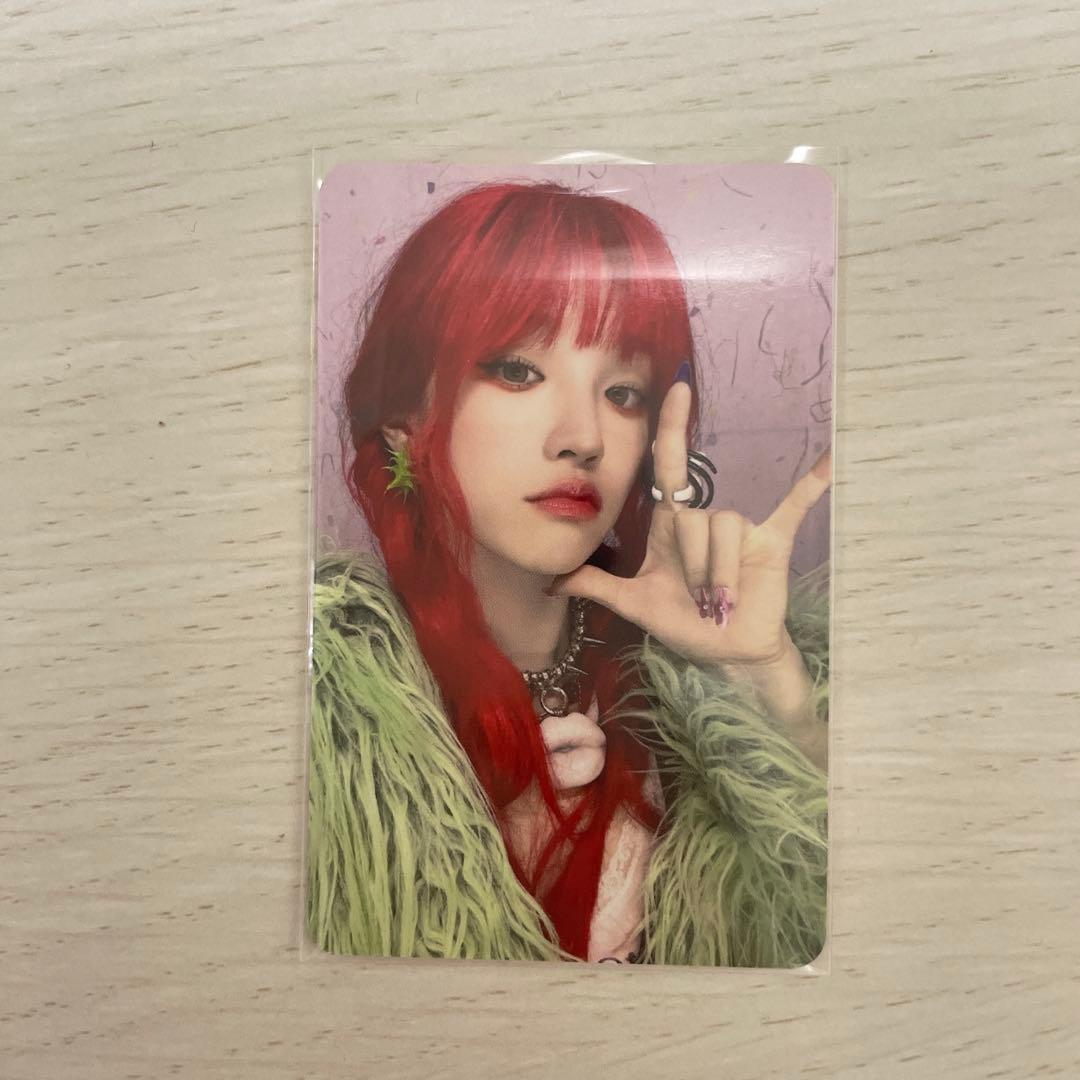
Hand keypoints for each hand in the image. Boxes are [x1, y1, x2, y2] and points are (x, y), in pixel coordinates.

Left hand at [546, 376, 831, 671]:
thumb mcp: (634, 604)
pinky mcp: (771, 541)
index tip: (676, 388)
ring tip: (721, 606)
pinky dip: (812, 485)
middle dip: (694, 568)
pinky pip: (792, 506)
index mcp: (672, 526)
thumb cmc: (683, 624)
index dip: (672, 428)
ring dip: (720, 578)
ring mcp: (741, 527)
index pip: (669, 467)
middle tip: (699, 602)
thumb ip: (595, 585)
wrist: (727, 654)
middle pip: (693, 518)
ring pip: (724, 529)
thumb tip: (551, 580)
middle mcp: (706, 518)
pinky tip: (833, 458)